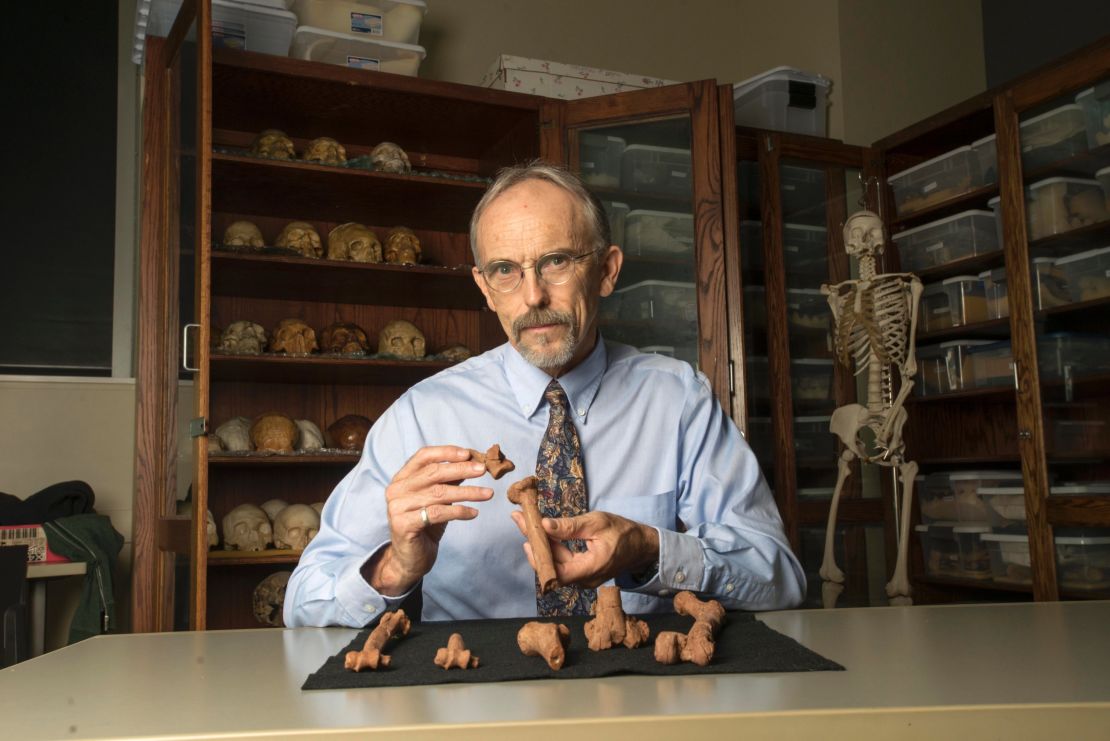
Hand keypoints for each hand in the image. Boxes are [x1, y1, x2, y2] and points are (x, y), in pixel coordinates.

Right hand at [366, 446, 492, 595]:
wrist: (409, 559)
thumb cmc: (425, 526)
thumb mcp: (437, 499)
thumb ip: (448, 481)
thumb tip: (471, 463)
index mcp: (402, 478)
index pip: (423, 456)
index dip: (446, 452)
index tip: (468, 453)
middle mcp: (396, 490)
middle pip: (433, 472)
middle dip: (461, 469)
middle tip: (483, 470)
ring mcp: (398, 507)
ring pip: (439, 493)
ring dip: (468, 492)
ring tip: (488, 494)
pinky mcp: (404, 524)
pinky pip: (438, 513)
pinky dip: (459, 511)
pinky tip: (473, 513)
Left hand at [510, 510, 658, 588]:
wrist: (640, 546)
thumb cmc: (622, 532)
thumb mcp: (597, 523)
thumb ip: (570, 527)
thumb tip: (544, 526)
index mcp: (591, 568)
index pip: (557, 572)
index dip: (539, 558)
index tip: (527, 537)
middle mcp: (585, 579)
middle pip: (552, 567)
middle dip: (534, 543)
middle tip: (520, 519)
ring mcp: (583, 578)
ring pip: (555, 564)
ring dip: (541, 544)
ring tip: (526, 521)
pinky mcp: (581, 573)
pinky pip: (562, 563)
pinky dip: (551, 547)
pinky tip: (542, 532)